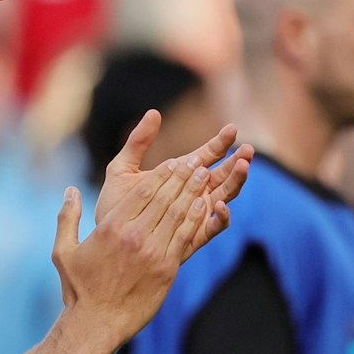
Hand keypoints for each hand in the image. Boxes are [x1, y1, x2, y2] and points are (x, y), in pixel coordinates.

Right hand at [52, 120, 250, 346]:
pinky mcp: (167, 269)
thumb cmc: (79, 288)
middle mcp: (134, 236)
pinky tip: (205, 205)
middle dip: (182, 176)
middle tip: (195, 161)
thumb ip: (67, 218)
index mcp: (111, 228)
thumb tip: (70, 191)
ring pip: (178, 213)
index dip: (161, 175)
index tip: (173, 162)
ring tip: (204, 175)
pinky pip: (185, 236)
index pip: (142, 192)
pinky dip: (196, 218)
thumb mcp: (63, 251)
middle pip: (164, 198)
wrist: (98, 323)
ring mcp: (153, 252)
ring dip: (193, 192)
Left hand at [98, 115, 248, 227]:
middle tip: (247, 150)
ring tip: (242, 168)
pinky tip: (221, 204)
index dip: (221, 142)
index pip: (208, 155)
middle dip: (236, 162)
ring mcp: (196, 215)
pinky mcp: (193, 237)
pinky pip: (214, 227)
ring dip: (235, 183)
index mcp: (180, 176)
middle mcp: (193, 195)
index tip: (232, 129)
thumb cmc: (114, 205)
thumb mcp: (122, 169)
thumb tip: (153, 112)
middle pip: (223, 176)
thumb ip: (137, 143)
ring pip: (224, 197)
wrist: (106, 241)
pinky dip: (221, 216)